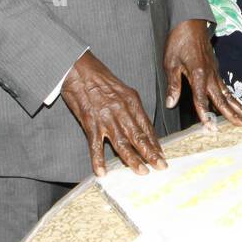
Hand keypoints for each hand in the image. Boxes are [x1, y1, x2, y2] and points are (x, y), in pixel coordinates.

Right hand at [61, 51, 165, 176]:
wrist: (79, 70)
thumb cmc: (101, 79)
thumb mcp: (123, 90)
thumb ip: (132, 108)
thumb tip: (141, 126)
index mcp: (132, 101)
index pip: (147, 126)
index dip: (155, 142)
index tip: (162, 154)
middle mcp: (121, 110)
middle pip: (139, 136)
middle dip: (151, 153)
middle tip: (161, 166)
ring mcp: (105, 118)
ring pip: (122, 142)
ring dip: (132, 159)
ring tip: (141, 171)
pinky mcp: (89, 122)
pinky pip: (95, 145)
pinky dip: (98, 160)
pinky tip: (102, 172)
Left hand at [163, 19, 241, 131]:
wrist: (190, 22)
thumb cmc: (179, 41)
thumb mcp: (171, 63)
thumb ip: (173, 85)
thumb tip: (171, 104)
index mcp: (198, 74)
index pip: (201, 99)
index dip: (205, 115)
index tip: (211, 129)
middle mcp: (210, 75)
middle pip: (222, 99)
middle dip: (232, 114)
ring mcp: (215, 72)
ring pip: (228, 94)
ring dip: (239, 107)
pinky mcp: (216, 70)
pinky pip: (226, 87)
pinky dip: (233, 98)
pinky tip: (238, 105)